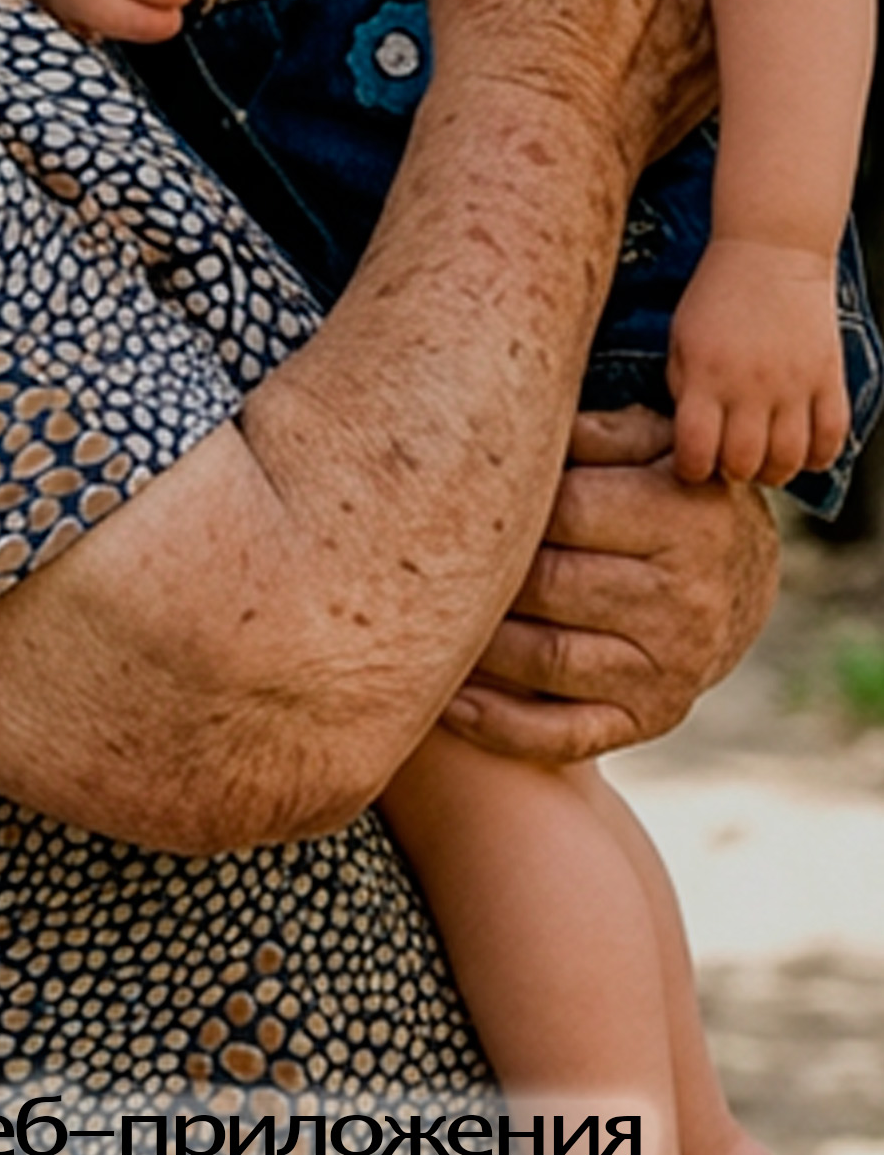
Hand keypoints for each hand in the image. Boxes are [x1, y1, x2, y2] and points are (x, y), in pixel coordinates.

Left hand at [443, 405, 777, 762]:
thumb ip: (594, 430)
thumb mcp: (654, 442)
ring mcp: (671, 668)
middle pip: (548, 586)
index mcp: (684, 518)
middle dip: (479, 575)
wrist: (744, 578)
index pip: (569, 511)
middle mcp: (685, 600)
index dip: (504, 506)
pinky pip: (566, 733)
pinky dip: (499, 726)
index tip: (445, 494)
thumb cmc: (668, 488)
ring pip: (545, 659)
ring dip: (474, 648)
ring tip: (413, 622)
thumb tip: (513, 420)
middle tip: (410, 559)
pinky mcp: (651, 718)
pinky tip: (446, 703)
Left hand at [670, 236, 848, 484]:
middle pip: (743, 464)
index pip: (695, 451)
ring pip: (788, 460)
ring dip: (773, 472)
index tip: (691, 464)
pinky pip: (831, 438)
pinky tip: (802, 451)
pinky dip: (817, 457)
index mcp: (705, 375)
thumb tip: (692, 437)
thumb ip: (682, 388)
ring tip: (763, 460)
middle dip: (731, 473)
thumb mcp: (680, 338)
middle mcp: (750, 386)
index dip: (690, 470)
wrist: (771, 250)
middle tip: (728, 460)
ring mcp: (794, 384)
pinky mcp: (828, 378)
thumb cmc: (716, 295)